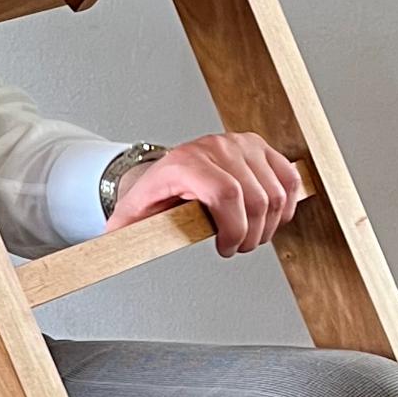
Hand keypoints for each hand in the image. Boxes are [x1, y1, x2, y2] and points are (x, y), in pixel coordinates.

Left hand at [107, 132, 303, 255]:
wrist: (169, 168)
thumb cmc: (156, 194)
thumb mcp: (135, 215)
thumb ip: (124, 235)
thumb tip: (109, 251)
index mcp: (185, 163)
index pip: (225, 194)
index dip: (233, 229)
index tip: (226, 249)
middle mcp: (216, 147)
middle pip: (255, 199)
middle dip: (250, 235)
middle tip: (237, 247)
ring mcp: (241, 144)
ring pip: (275, 194)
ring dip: (268, 225)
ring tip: (250, 235)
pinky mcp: (260, 148)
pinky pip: (288, 179)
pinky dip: (285, 205)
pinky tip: (270, 218)